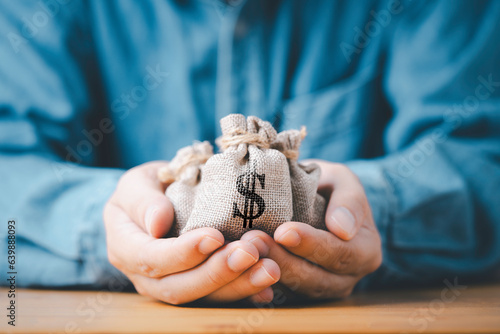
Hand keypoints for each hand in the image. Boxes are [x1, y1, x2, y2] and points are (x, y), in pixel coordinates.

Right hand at [103, 161, 279, 304]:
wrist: (156, 202)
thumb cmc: (147, 188)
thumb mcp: (137, 183)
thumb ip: (143, 200)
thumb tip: (157, 224)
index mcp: (125, 248)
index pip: (152, 258)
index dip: (184, 253)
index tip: (215, 236)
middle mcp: (145, 276)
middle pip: (179, 287)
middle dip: (218, 273)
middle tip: (251, 253)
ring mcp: (170, 287)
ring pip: (202, 298)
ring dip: (238, 286)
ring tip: (269, 269)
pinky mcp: (194, 289)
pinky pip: (218, 299)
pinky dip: (244, 296)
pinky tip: (267, 291)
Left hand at [241, 161, 381, 299]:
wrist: (318, 200)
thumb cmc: (330, 187)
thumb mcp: (344, 182)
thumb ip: (349, 200)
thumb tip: (342, 228)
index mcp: (366, 251)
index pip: (340, 253)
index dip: (311, 245)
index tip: (284, 231)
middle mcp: (348, 277)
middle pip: (316, 278)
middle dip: (282, 260)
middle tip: (254, 240)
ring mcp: (323, 288)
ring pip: (296, 289)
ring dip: (268, 272)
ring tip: (244, 250)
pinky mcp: (300, 292)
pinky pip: (281, 295)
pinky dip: (260, 284)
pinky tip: (240, 270)